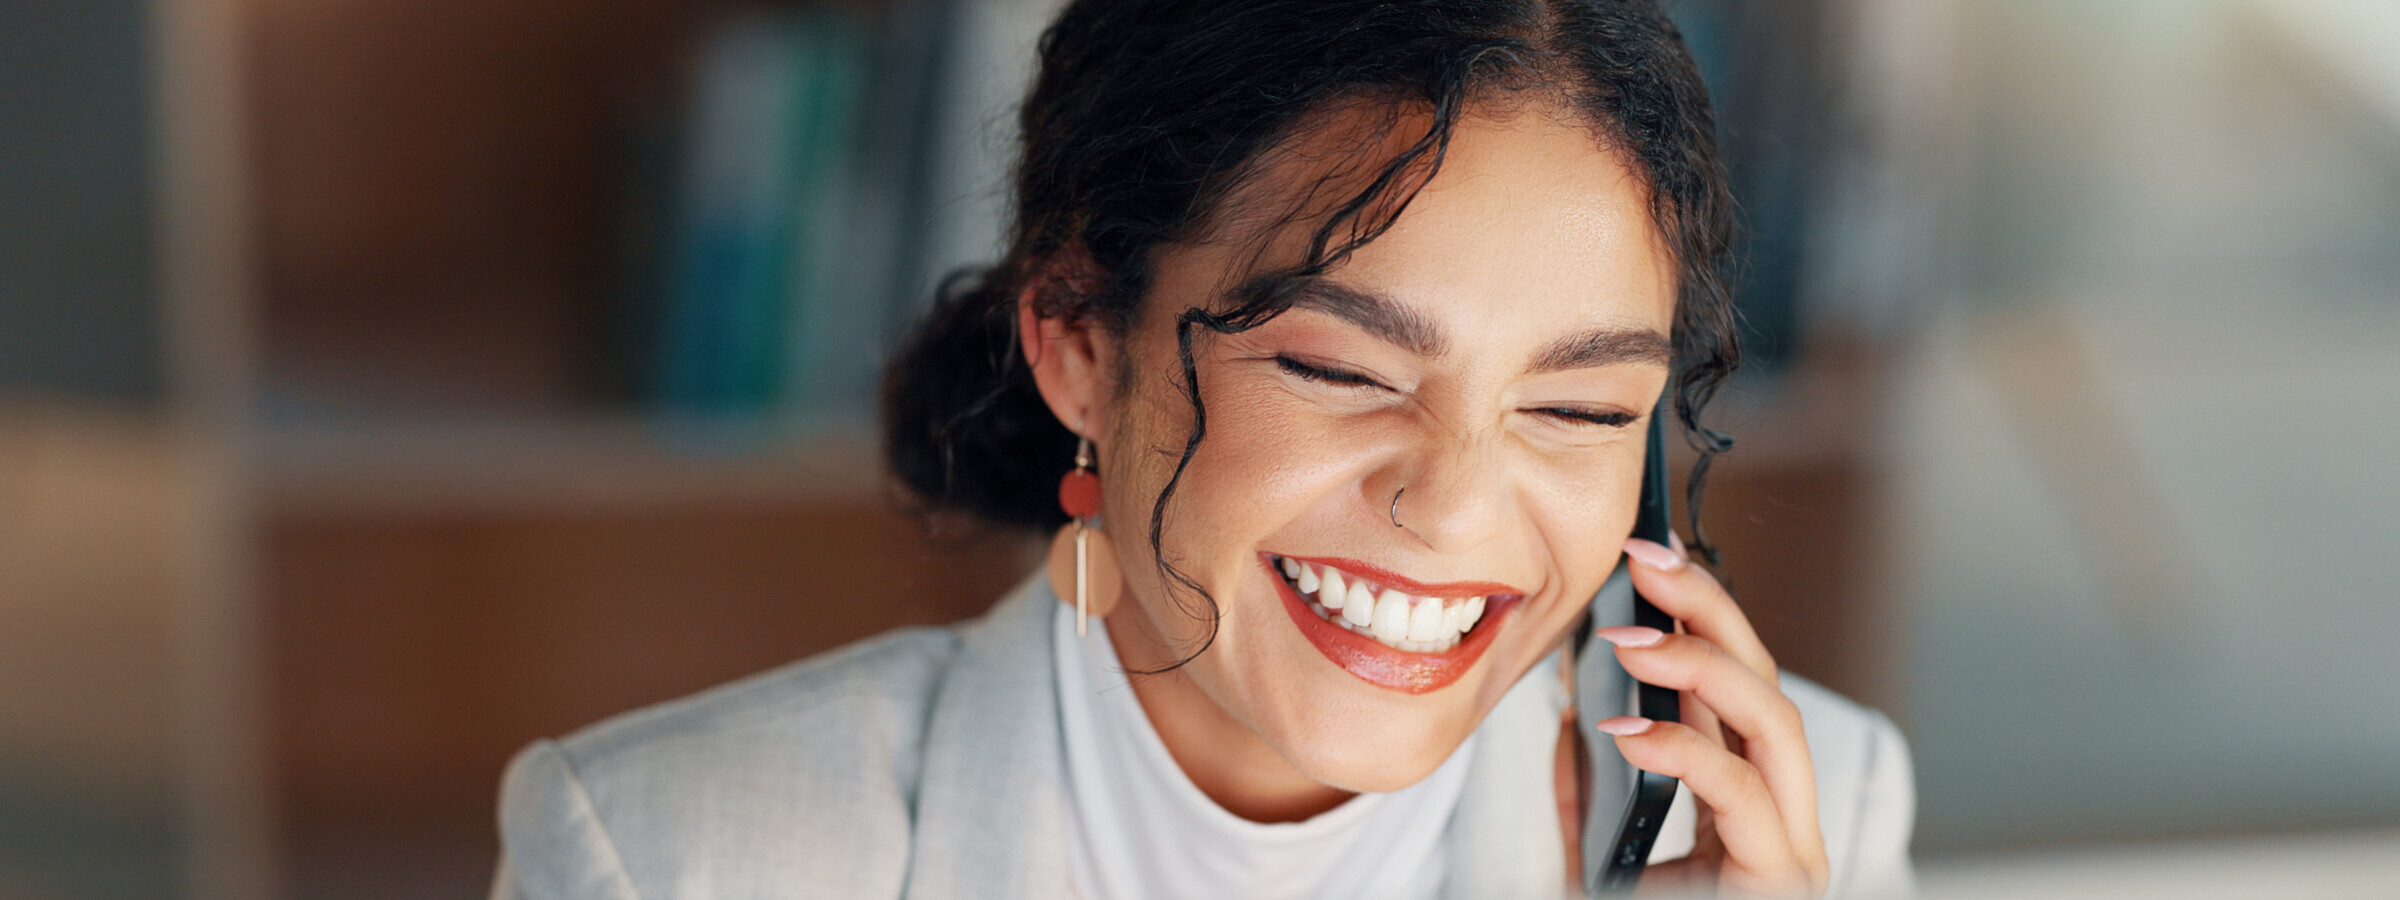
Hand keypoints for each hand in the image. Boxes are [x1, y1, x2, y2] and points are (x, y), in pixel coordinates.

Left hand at [1593, 535, 1828, 897]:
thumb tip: (1567, 711)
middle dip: (1714, 611)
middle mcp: (1781, 821)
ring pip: (1778, 725)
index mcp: (1744, 803)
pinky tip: (1627, 730)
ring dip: (1707, 666)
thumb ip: (1587, 788)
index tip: (1643, 558)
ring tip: (1631, 635)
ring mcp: (1791, 853)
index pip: (1734, 688)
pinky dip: (1685, 750)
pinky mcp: (1783, 883)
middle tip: (1648, 559)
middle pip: (1768, 686)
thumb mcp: (1589, 855)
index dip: (1699, 616)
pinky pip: (1743, 794)